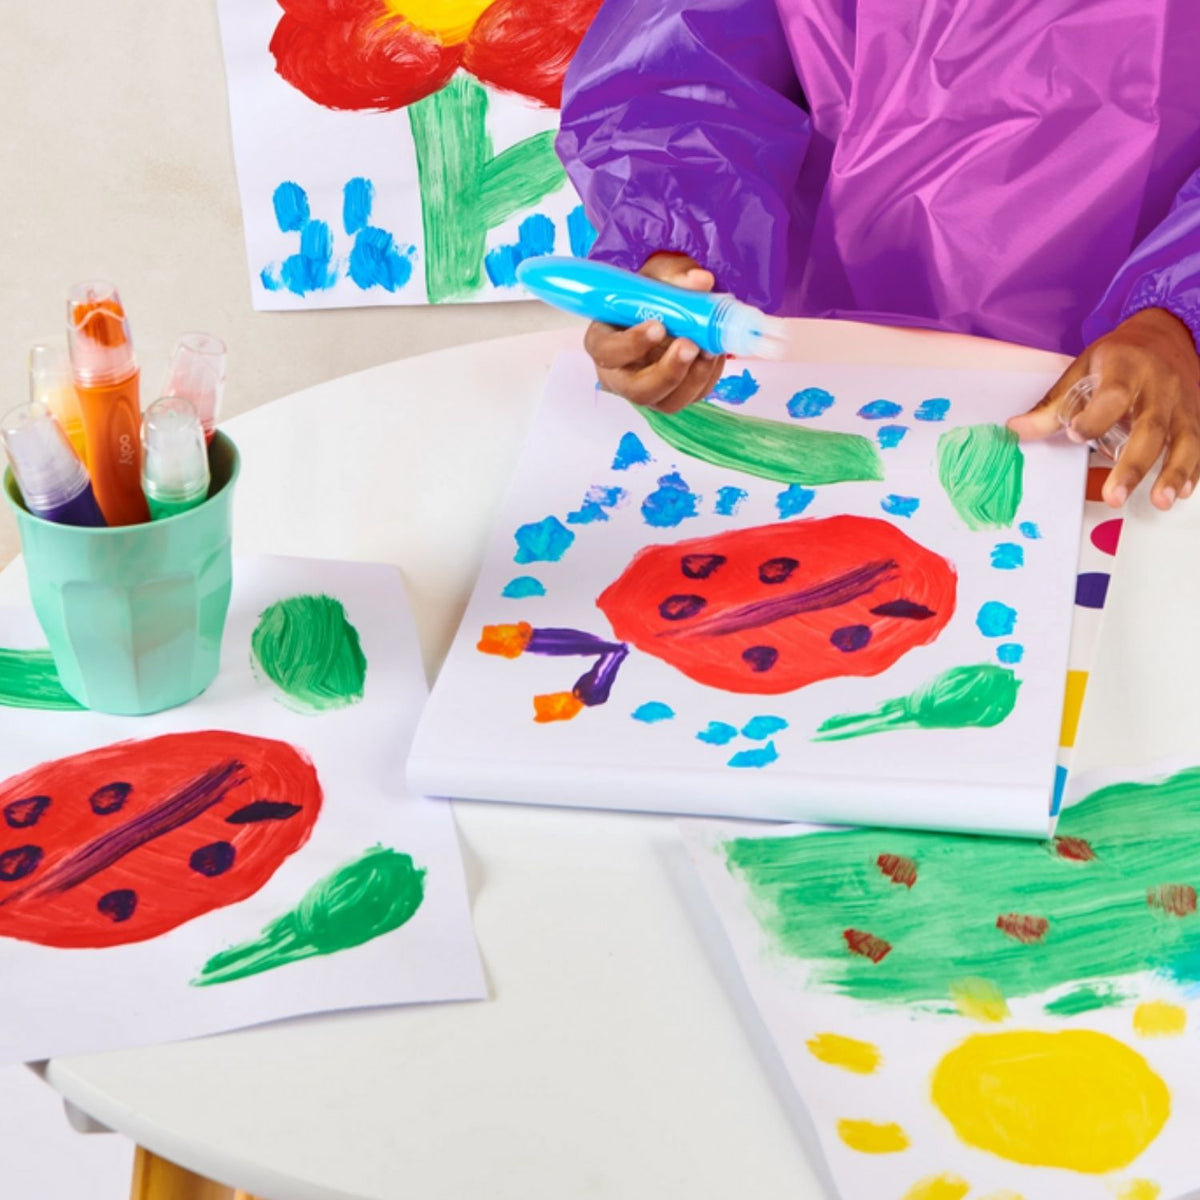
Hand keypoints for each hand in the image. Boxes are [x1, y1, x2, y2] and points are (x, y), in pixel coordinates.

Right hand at [583, 253, 726, 413]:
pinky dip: (708, 377)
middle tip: (690, 345)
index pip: (606, 353)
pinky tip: (715, 354)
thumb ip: (674, 275)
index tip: (658, 327)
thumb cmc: (651, 292)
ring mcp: (648, 390)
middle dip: (668, 372)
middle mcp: (621, 375)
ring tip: (711, 349)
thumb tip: (701, 281)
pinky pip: (691, 397)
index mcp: (604, 343)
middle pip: (637, 390)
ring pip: (667, 402)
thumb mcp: (657, 274)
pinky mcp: (674, 396)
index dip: (631, 345)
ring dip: (693, 378)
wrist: (669, 306)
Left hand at [1008, 308, 1199, 509]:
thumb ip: (1053, 405)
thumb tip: (1016, 431)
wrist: (1167, 332)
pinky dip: (1193, 469)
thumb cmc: (1120, 355)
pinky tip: (1181, 491)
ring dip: (1173, 472)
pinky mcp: (1196, 415)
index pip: (1113, 397)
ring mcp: (1181, 403)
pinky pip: (1199, 444)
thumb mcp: (1083, 368)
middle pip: (1150, 428)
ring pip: (1183, 439)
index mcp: (1126, 370)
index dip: (1095, 418)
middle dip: (1133, 466)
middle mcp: (1159, 387)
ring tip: (1161, 501)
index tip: (1076, 433)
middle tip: (1114, 497)